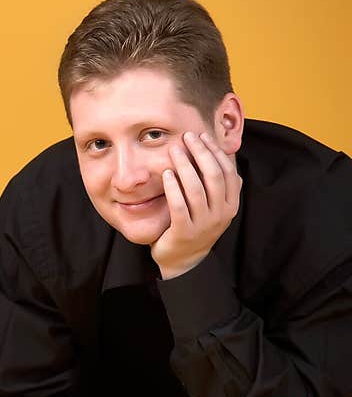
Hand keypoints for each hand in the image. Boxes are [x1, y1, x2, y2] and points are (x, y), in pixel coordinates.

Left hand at [150, 131, 241, 278]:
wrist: (182, 260)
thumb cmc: (194, 225)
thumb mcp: (212, 206)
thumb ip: (216, 185)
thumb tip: (220, 153)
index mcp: (230, 205)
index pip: (227, 172)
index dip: (215, 152)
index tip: (201, 136)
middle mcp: (221, 214)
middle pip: (213, 176)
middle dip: (200, 153)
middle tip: (187, 137)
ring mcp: (203, 225)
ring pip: (196, 189)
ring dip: (185, 166)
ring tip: (174, 150)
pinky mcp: (184, 232)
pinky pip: (179, 206)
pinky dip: (173, 188)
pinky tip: (166, 173)